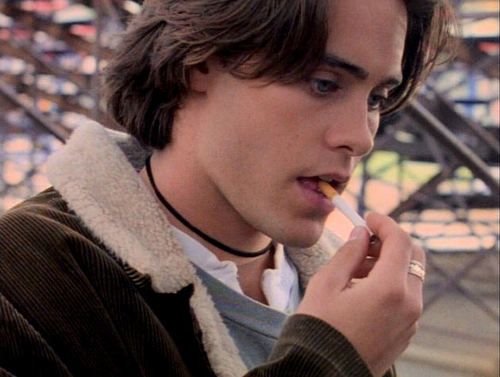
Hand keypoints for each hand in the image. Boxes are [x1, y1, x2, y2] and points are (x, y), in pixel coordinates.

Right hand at [297, 212, 424, 376]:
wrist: (321, 372)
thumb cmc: (318, 327)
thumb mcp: (327, 283)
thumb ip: (349, 253)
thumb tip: (361, 233)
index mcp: (390, 288)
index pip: (400, 241)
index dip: (384, 223)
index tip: (367, 217)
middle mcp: (409, 304)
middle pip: (413, 257)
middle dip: (390, 242)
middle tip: (363, 241)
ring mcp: (411, 321)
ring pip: (410, 278)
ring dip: (389, 264)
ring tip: (355, 268)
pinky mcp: (406, 333)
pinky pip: (406, 298)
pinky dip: (390, 284)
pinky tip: (362, 289)